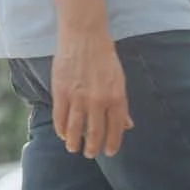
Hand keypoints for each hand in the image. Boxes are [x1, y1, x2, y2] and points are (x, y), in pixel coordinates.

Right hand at [52, 26, 131, 158]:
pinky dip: (62, 130)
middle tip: (90, 154)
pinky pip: (60, 119)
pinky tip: (64, 134)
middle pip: (95, 133)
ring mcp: (79, 98)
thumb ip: (122, 105)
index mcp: (116, 97)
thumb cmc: (104, 58)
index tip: (109, 152)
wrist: (84, 36)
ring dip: (75, 143)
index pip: (116, 129)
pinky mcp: (62, 92)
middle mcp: (98, 100)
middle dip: (93, 147)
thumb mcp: (119, 80)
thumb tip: (128, 125)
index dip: (112, 143)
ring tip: (74, 149)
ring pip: (76, 130)